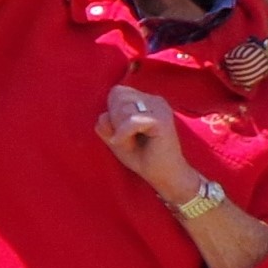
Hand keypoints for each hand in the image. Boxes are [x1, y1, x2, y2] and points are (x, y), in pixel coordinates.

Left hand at [98, 82, 194, 198]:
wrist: (164, 175)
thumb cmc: (141, 156)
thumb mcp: (115, 137)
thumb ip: (105, 123)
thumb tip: (103, 114)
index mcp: (146, 100)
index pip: (116, 92)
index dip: (112, 112)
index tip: (122, 131)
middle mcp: (155, 100)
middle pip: (117, 95)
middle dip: (115, 120)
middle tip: (128, 138)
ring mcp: (160, 108)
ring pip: (122, 108)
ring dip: (120, 130)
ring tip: (133, 143)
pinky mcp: (162, 120)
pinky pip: (131, 121)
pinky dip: (123, 135)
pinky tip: (128, 145)